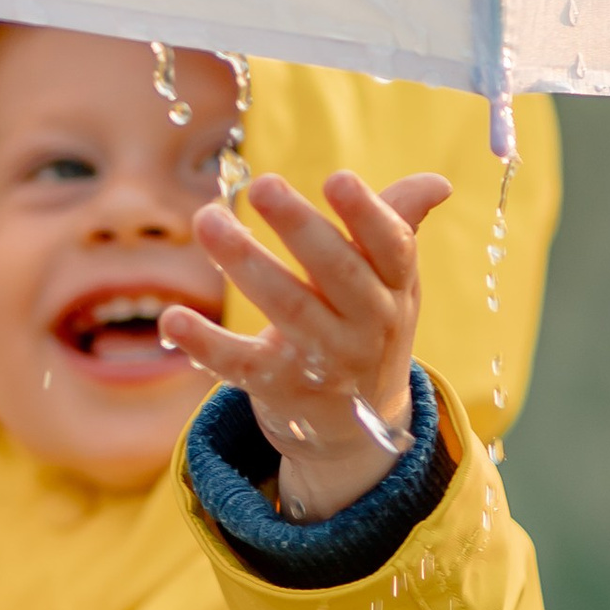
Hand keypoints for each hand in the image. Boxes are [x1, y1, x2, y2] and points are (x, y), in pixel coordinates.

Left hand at [160, 169, 451, 519]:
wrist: (355, 430)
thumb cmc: (367, 329)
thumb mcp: (392, 285)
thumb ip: (400, 226)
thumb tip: (438, 183)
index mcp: (394, 290)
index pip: (391, 249)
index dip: (368, 215)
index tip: (337, 179)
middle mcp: (366, 327)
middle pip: (336, 273)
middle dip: (299, 228)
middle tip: (262, 186)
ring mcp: (323, 361)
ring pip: (286, 307)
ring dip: (245, 262)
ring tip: (207, 219)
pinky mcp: (277, 387)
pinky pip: (239, 364)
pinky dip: (204, 344)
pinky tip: (172, 318)